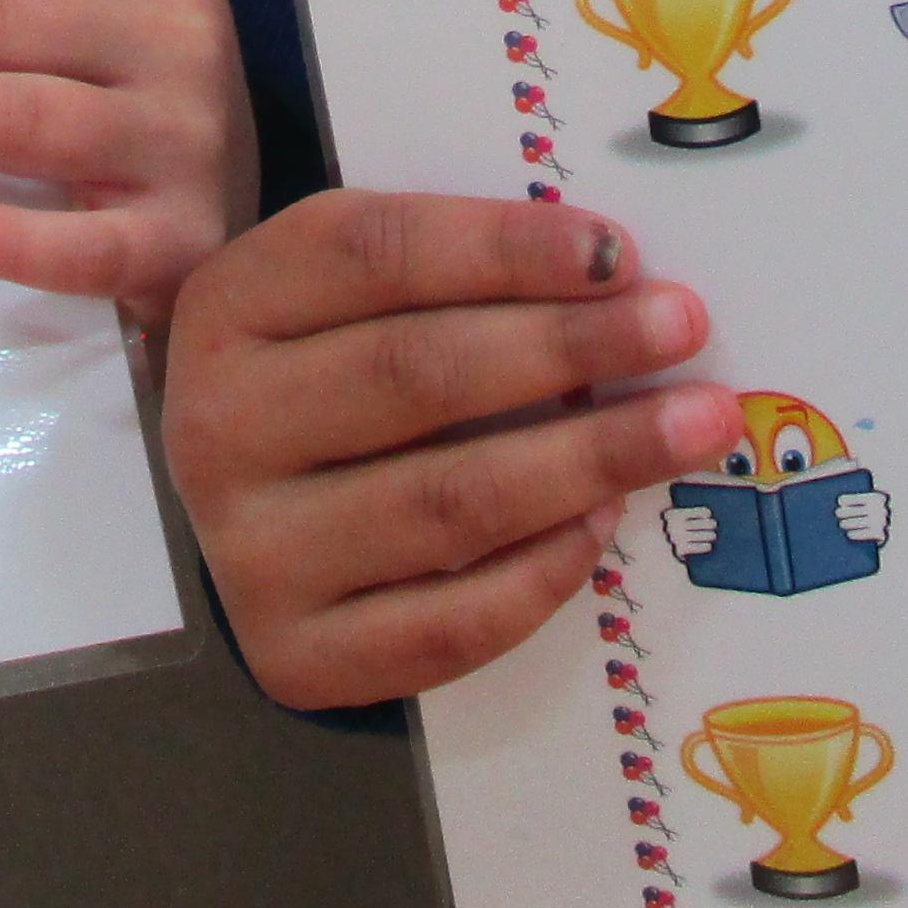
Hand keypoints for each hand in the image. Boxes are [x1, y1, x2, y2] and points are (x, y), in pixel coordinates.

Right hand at [162, 189, 740, 708]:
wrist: (252, 522)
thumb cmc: (330, 378)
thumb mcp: (342, 297)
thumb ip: (445, 272)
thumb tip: (615, 276)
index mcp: (230, 306)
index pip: (374, 254)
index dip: (504, 249)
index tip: (620, 251)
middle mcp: (218, 428)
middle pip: (416, 372)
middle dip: (571, 345)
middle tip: (683, 327)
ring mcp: (250, 554)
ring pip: (447, 501)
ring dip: (590, 458)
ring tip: (689, 425)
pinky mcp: (297, 658)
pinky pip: (449, 623)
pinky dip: (542, 572)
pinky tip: (604, 523)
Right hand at [659, 499, 716, 557]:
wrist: (653, 546)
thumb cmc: (670, 529)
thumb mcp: (672, 518)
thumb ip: (685, 514)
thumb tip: (705, 514)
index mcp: (674, 514)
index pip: (694, 512)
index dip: (703, 512)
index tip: (708, 514)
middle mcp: (675, 526)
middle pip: (699, 524)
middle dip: (709, 524)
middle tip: (714, 525)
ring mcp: (677, 538)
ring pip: (700, 535)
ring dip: (709, 535)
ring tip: (713, 535)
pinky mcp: (679, 550)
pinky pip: (696, 547)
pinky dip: (704, 546)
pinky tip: (708, 546)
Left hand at [834, 486, 893, 545]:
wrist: (894, 530)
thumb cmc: (877, 513)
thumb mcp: (874, 503)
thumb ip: (861, 500)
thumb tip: (841, 501)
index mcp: (878, 498)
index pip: (859, 498)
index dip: (848, 499)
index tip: (840, 501)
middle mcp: (881, 510)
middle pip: (856, 510)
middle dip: (845, 512)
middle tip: (838, 513)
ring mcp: (881, 523)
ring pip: (858, 522)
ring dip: (847, 523)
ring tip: (842, 524)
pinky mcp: (881, 534)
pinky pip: (864, 534)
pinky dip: (856, 534)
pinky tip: (849, 534)